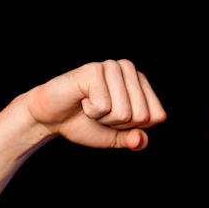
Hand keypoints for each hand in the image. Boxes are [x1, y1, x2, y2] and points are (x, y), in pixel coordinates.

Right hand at [25, 60, 166, 149]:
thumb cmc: (84, 123)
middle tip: (99, 112)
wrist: (51, 118)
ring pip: (124, 112)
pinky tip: (81, 99)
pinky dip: (91, 111)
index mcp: (140, 83)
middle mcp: (129, 70)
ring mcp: (111, 67)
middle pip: (142, 115)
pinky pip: (104, 106)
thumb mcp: (115, 137)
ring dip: (103, 118)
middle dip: (118, 124)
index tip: (114, 119)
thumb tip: (141, 140)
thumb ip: (133, 139)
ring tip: (89, 105)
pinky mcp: (94, 69)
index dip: (133, 127)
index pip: (157, 116)